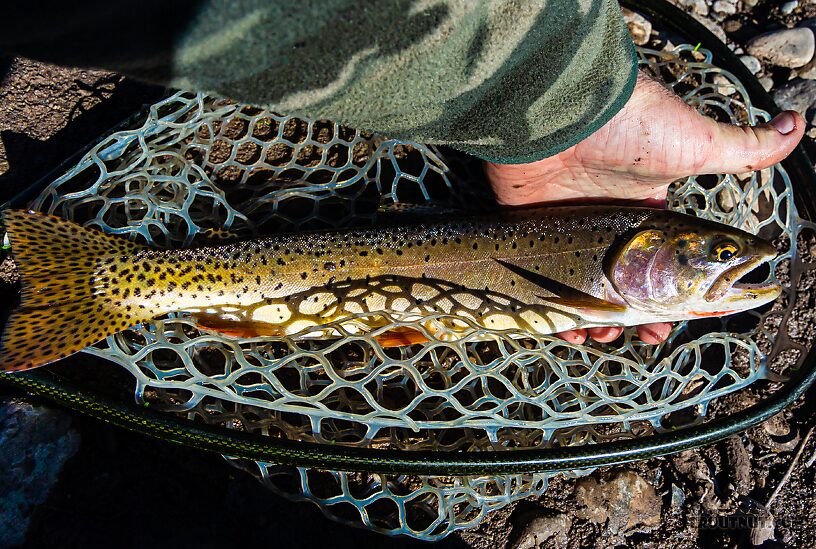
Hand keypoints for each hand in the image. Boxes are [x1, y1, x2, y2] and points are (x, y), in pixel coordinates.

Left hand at [485, 71, 803, 344]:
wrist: (565, 112)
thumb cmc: (633, 127)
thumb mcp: (697, 142)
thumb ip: (745, 147)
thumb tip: (797, 126)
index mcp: (643, 209)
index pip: (658, 264)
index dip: (664, 297)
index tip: (667, 324)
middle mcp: (604, 220)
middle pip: (617, 282)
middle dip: (630, 316)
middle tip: (636, 337)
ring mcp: (566, 224)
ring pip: (579, 287)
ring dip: (593, 320)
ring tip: (601, 341)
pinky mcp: (528, 224)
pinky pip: (539, 275)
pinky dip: (553, 308)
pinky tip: (568, 330)